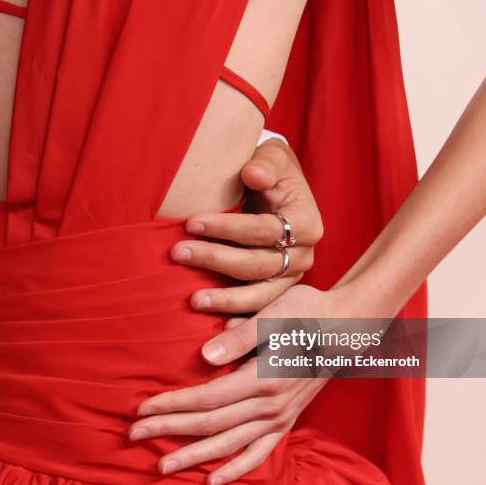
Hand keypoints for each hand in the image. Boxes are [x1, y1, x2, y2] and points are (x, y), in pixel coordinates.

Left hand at [130, 283, 379, 484]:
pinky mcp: (288, 420)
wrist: (347, 325)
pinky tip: (212, 481)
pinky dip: (235, 469)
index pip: (208, 398)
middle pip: (212, 424)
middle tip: (135, 435)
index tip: (142, 408)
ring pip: (230, 444)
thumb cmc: (309, 312)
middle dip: (171, 430)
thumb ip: (240, 338)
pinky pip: (259, 454)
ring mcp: (281, 416)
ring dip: (194, 456)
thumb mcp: (275, 314)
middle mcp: (271, 404)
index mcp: (264, 377)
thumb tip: (204, 357)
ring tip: (162, 467)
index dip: (173, 405)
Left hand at [169, 140, 322, 313]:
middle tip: (178, 252)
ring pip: (260, 294)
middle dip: (216, 259)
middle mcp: (304, 253)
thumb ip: (265, 164)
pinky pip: (259, 309)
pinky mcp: (278, 289)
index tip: (191, 222)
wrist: (275, 188)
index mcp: (307, 222)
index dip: (227, 228)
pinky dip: (238, 317)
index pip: (264, 229)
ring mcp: (292, 275)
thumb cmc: (269, 169)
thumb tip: (253, 174)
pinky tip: (217, 327)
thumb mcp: (272, 157)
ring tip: (193, 300)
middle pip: (258, 263)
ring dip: (225, 298)